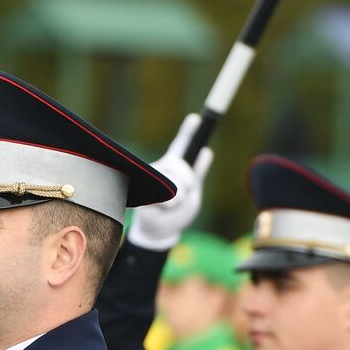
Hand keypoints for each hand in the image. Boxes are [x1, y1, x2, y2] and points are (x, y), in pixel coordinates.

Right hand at [128, 113, 213, 250]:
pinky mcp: (143, 193)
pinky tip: (161, 209)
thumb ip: (198, 173)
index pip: (182, 145)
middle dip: (187, 183)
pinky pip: (167, 198)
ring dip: (179, 199)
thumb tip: (206, 151)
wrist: (161, 231)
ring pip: (175, 184)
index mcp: (175, 166)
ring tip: (170, 205)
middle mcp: (161, 168)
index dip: (189, 131)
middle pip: (180, 165)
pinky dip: (170, 207)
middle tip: (182, 195)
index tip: (196, 118)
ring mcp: (149, 179)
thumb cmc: (177, 212)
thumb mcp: (193, 192)